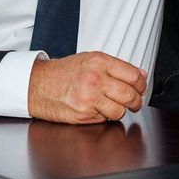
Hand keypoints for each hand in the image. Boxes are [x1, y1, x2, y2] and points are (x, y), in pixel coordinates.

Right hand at [27, 52, 147, 123]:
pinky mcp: (84, 115)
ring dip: (120, 110)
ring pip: (120, 111)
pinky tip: (97, 108)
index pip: (133, 75)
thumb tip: (140, 75)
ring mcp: (89, 98)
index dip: (141, 84)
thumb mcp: (90, 59)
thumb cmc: (62, 72)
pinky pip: (105, 119)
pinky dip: (104, 116)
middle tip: (134, 102)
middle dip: (136, 101)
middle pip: (130, 95)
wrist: (38, 85)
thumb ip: (116, 67)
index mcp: (99, 62)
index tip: (141, 88)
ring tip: (113, 105)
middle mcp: (95, 79)